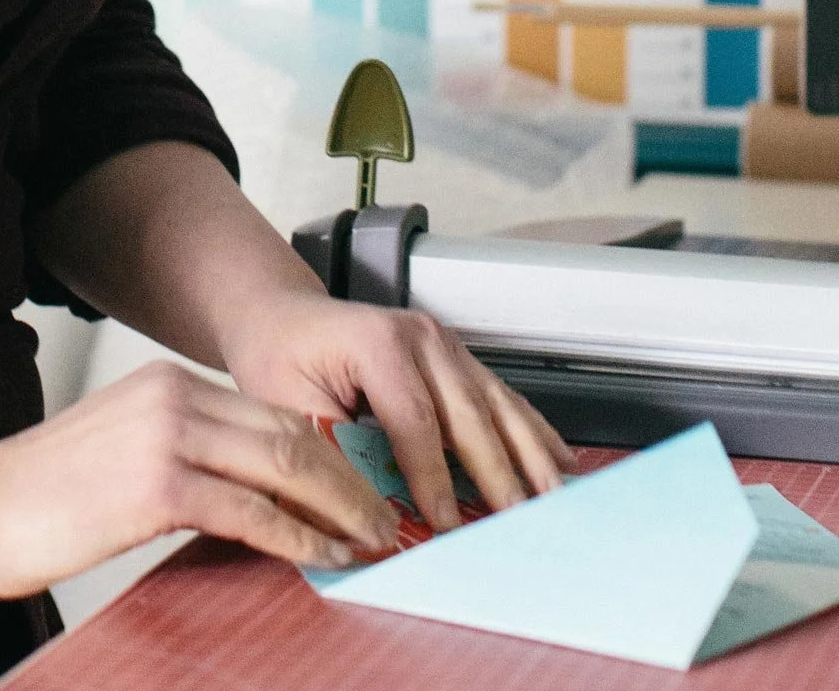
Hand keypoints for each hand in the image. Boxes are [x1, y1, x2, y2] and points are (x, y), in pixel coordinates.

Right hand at [0, 359, 402, 596]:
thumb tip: (249, 497)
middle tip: (385, 515)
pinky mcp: (158, 484)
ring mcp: (167, 436)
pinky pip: (252, 510)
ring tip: (372, 538)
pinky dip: (299, 536)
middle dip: (348, 477)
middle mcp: (173, 396)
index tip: (358, 487)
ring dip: (339, 505)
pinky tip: (323, 557)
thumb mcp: (123, 452)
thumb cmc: (42, 494)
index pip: (269, 411)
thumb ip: (183, 456)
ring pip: (283, 462)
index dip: (325, 452)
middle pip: (290, 429)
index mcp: (166, 384)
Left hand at [216, 288, 577, 530]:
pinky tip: (558, 460)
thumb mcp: (284, 405)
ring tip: (554, 499)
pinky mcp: (455, 357)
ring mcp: (443, 343)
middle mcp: (418, 336)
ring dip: (528, 454)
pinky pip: (500, 396)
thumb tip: (360, 520)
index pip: (414, 419)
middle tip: (517, 522)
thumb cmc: (279, 355)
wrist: (282, 315)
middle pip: (467, 413)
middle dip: (496, 472)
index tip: (445, 524)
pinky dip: (530, 431)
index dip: (433, 476)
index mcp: (376, 343)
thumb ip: (325, 458)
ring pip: (495, 403)